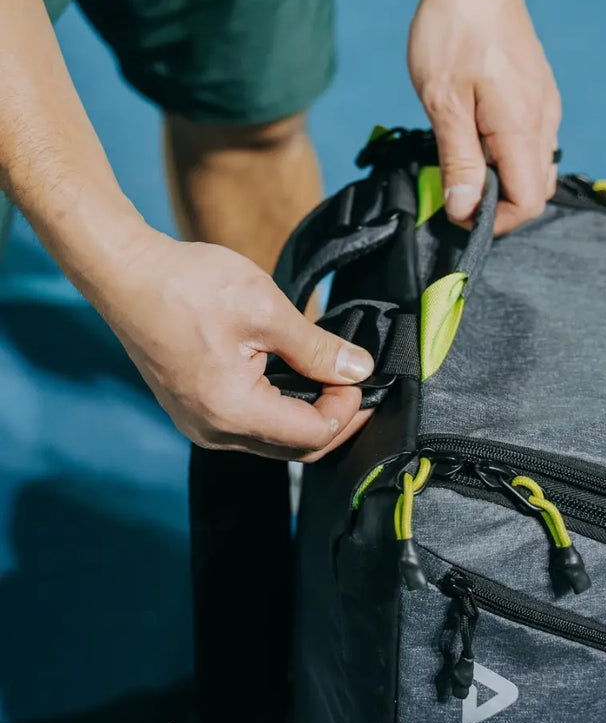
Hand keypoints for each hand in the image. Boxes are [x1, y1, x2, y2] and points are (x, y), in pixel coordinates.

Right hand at [99, 233, 374, 460]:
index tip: (361, 376)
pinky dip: (278, 409)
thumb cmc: (188, 285)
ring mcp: (197, 423)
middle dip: (333, 420)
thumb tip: (358, 370)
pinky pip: (247, 425)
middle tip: (356, 383)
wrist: (127, 273)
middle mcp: (212, 431)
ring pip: (271, 440)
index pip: (312, 436)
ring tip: (330, 379)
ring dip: (306, 416)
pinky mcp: (191, 409)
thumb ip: (316, 348)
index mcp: (232, 411)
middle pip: (294, 449)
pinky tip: (293, 380)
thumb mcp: (265, 310)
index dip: (347, 410)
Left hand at [408, 0, 560, 234]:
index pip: (529, 201)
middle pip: (536, 190)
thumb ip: (458, 161)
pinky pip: (529, 142)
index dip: (494, 220)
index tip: (457, 213)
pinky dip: (503, 154)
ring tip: (459, 159)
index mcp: (522, 128)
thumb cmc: (452, 33)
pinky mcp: (535, 93)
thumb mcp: (443, 103)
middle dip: (497, 204)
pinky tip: (471, 135)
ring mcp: (543, 106)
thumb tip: (465, 210)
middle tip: (453, 189)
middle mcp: (543, 120)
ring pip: (533, 166)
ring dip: (499, 178)